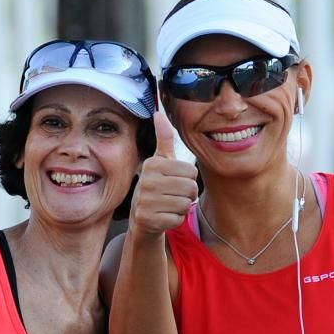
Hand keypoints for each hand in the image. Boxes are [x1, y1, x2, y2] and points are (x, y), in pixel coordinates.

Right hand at [128, 111, 198, 236]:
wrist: (141, 218)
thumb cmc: (156, 186)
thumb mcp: (160, 162)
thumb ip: (164, 139)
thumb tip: (159, 113)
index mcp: (152, 164)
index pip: (191, 171)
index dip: (189, 179)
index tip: (176, 181)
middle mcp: (146, 181)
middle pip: (190, 188)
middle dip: (188, 194)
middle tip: (174, 195)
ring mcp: (145, 202)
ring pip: (185, 204)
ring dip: (182, 207)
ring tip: (169, 205)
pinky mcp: (148, 220)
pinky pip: (177, 219)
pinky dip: (175, 220)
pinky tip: (164, 217)